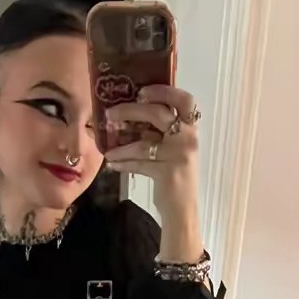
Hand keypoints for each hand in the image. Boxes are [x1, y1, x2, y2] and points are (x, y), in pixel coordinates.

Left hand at [104, 85, 199, 223]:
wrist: (183, 207)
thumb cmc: (175, 173)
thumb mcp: (172, 147)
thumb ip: (158, 130)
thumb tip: (128, 115)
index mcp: (191, 128)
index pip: (184, 100)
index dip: (163, 91)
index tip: (141, 92)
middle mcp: (188, 138)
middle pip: (158, 114)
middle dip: (130, 110)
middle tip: (110, 113)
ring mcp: (179, 155)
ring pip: (143, 143)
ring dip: (121, 146)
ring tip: (107, 150)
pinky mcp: (168, 172)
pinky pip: (139, 163)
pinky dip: (124, 163)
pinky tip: (112, 164)